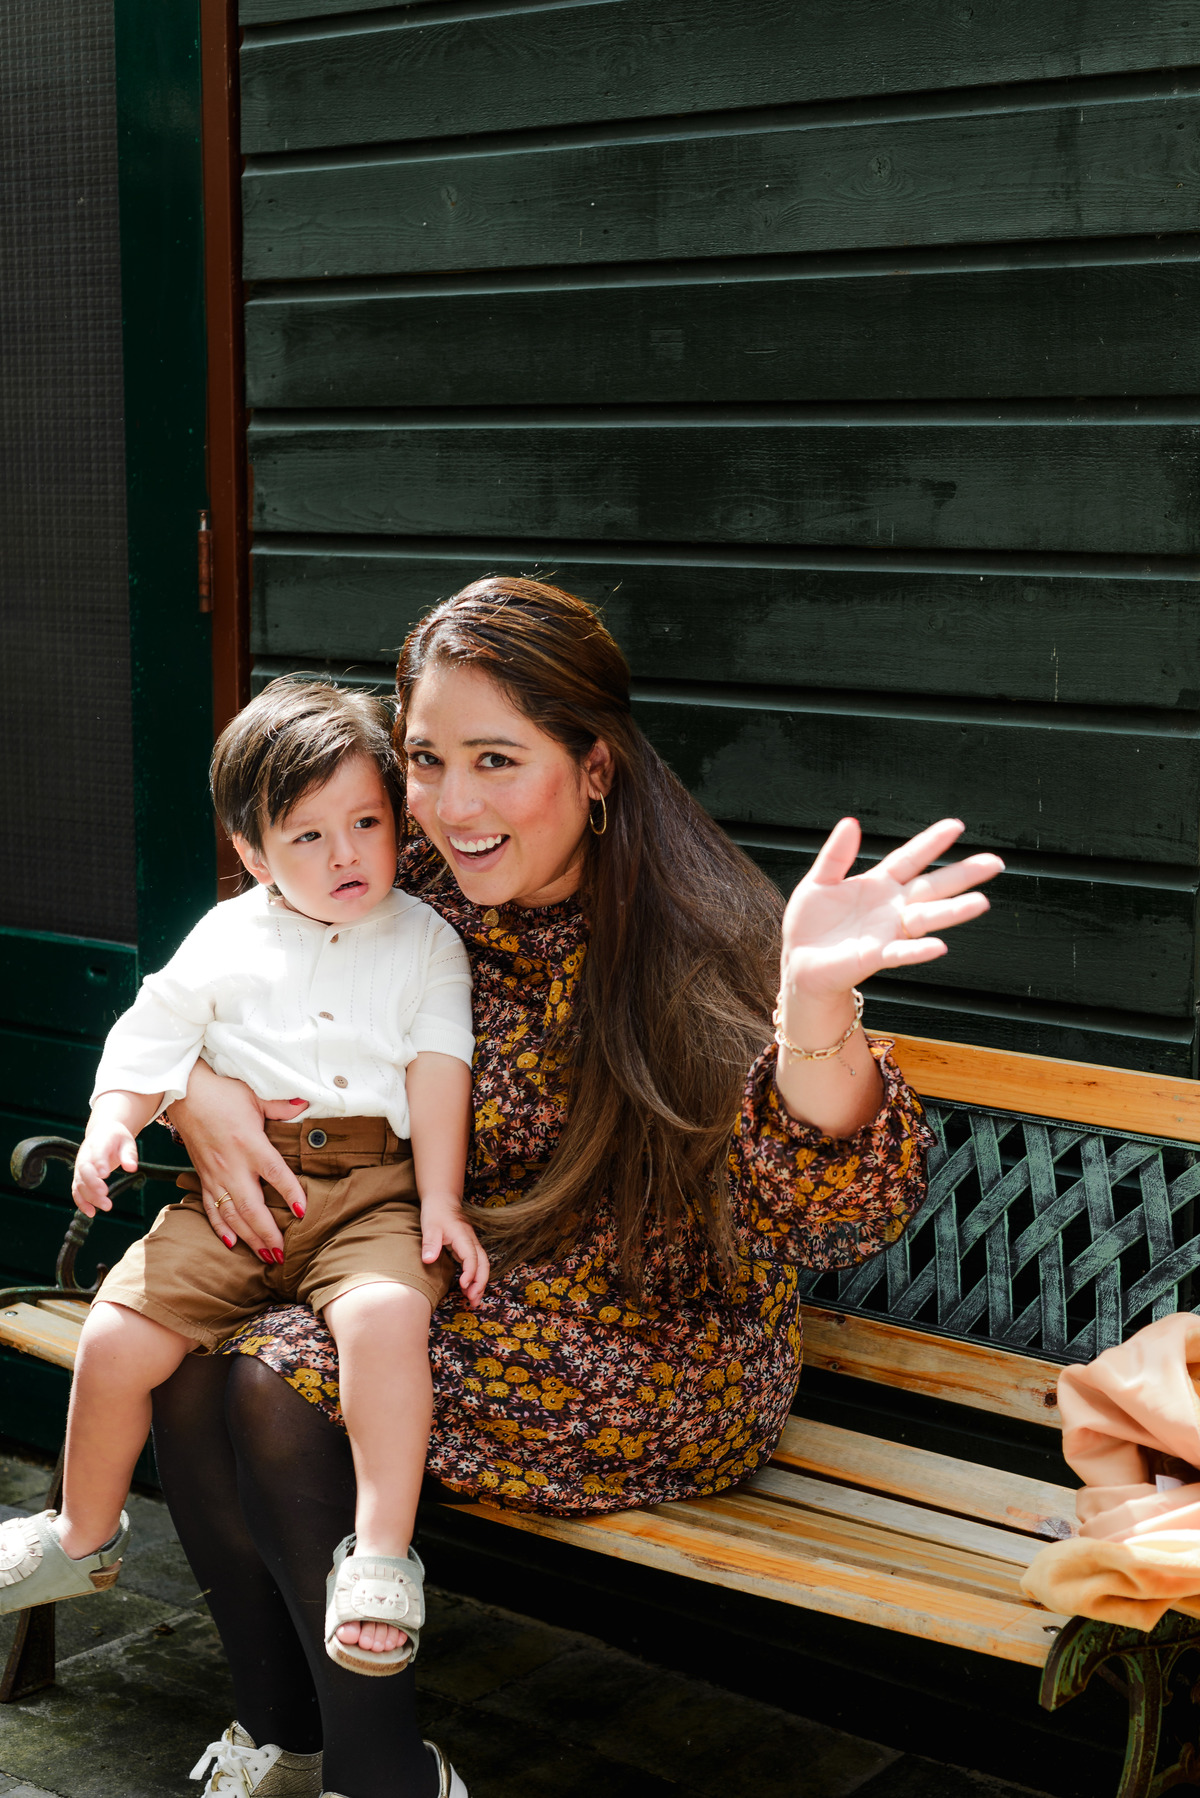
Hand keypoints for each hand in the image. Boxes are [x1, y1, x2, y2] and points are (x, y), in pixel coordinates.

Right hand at [72, 1121, 137, 1216]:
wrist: (102, 1133)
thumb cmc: (117, 1139)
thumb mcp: (127, 1142)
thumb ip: (129, 1154)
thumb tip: (132, 1168)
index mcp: (98, 1143)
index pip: (96, 1152)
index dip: (99, 1163)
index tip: (105, 1174)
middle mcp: (85, 1155)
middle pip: (84, 1170)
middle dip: (93, 1183)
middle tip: (106, 1194)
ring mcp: (80, 1167)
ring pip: (79, 1183)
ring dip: (90, 1197)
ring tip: (107, 1206)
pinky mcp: (79, 1177)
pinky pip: (76, 1190)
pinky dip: (81, 1202)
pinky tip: (91, 1213)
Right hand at [167, 1060, 307, 1258]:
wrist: (184, 1093)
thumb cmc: (222, 1093)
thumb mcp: (254, 1096)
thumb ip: (281, 1106)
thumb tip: (305, 1102)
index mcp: (249, 1143)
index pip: (274, 1172)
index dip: (290, 1192)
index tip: (302, 1212)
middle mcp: (231, 1164)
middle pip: (251, 1206)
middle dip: (267, 1233)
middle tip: (283, 1254)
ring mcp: (215, 1174)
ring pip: (232, 1214)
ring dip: (249, 1238)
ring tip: (266, 1256)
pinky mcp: (203, 1177)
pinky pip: (210, 1208)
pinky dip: (221, 1228)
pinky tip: (232, 1244)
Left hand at [421, 1199, 489, 1306]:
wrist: (442, 1200)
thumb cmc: (436, 1212)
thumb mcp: (430, 1226)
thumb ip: (430, 1243)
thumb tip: (428, 1260)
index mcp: (463, 1236)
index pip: (472, 1257)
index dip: (470, 1272)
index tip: (463, 1286)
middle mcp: (471, 1241)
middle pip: (483, 1264)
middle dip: (480, 1283)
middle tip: (473, 1301)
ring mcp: (471, 1244)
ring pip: (482, 1265)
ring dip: (480, 1283)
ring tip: (473, 1301)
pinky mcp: (467, 1248)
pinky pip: (476, 1264)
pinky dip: (475, 1278)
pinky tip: (469, 1288)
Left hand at [780, 817, 1003, 1004]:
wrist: (799, 962)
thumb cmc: (810, 924)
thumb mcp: (818, 882)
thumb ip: (836, 855)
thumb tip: (850, 822)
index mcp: (878, 884)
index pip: (910, 859)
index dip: (931, 843)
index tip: (956, 826)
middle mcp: (891, 907)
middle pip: (932, 887)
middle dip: (962, 874)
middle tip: (994, 862)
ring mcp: (887, 932)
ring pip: (926, 919)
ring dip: (952, 912)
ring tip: (981, 902)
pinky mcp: (875, 956)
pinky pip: (901, 953)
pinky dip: (918, 950)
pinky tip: (938, 946)